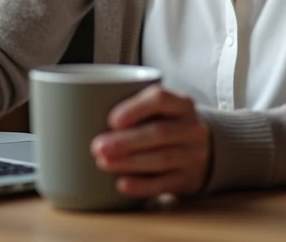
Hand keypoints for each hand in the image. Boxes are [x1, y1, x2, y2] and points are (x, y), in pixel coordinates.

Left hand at [90, 85, 210, 197]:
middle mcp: (191, 128)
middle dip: (126, 141)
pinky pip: (164, 183)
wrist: (202, 149)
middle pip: (159, 132)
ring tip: (103, 163)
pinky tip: (122, 185)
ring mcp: (192, 155)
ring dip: (129, 162)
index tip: (112, 120)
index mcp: (181, 104)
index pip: (161, 99)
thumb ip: (133, 108)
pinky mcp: (187, 179)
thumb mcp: (159, 109)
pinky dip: (142, 185)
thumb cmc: (167, 124)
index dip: (135, 108)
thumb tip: (83, 112)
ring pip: (162, 159)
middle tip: (98, 147)